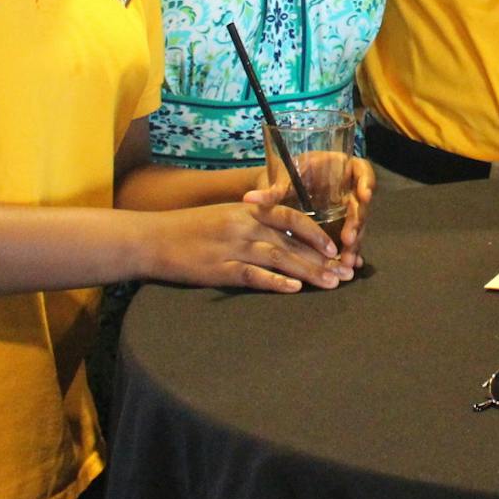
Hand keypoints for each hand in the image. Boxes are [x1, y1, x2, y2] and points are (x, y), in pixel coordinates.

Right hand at [144, 199, 353, 292]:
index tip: (337, 248)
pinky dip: (275, 282)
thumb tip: (286, 238)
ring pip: (280, 258)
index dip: (317, 233)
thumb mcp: (225, 216)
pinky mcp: (219, 269)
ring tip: (331, 284)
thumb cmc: (189, 229)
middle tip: (347, 272)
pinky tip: (294, 289)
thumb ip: (254, 223)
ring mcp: (232, 247)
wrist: (152, 239)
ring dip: (309, 272)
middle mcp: (244, 226)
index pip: (292, 217)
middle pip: (293, 242)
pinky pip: (253, 275)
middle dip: (323, 259)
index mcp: (248, 210)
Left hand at [245, 156, 376, 266]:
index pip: (362, 171)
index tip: (363, 195)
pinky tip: (351, 264)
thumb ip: (272, 190)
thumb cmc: (285, 177)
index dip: (366, 183)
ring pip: (358, 225)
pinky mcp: (344, 224)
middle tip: (349, 239)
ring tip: (347, 260)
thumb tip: (249, 199)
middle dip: (357, 222)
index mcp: (340, 167)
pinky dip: (352, 250)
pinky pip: (352, 237)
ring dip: (355, 242)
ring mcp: (348, 207)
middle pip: (361, 204)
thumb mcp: (281, 181)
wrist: (282, 190)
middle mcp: (349, 188)